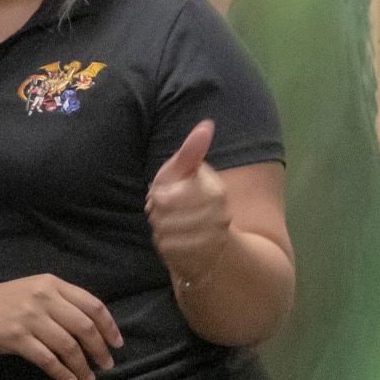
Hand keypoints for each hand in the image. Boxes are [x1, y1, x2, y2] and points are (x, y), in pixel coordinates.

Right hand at [0, 273, 121, 379]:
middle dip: (100, 350)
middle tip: (107, 365)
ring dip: (83, 366)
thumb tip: (92, 328)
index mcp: (52, 284)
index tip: (117, 344)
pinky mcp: (15, 338)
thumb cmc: (2, 300)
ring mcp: (29, 318)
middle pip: (85, 327)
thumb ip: (61, 301)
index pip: (93, 306)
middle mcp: (44, 299)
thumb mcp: (34, 290)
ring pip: (68, 346)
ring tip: (89, 379)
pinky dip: (62, 372)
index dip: (110, 327)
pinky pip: (47, 359)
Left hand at [144, 120, 231, 275]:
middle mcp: (221, 213)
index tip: (166, 193)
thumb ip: (192, 152)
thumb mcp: (185, 173)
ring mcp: (214, 237)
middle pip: (162, 212)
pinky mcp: (204, 255)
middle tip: (167, 212)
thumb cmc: (189, 200)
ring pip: (164, 230)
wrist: (211, 244)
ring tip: (172, 225)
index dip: (158, 195)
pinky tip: (175, 241)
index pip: (165, 194)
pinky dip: (165, 244)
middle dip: (158, 211)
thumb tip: (207, 124)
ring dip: (161, 228)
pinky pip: (168, 248)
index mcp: (215, 189)